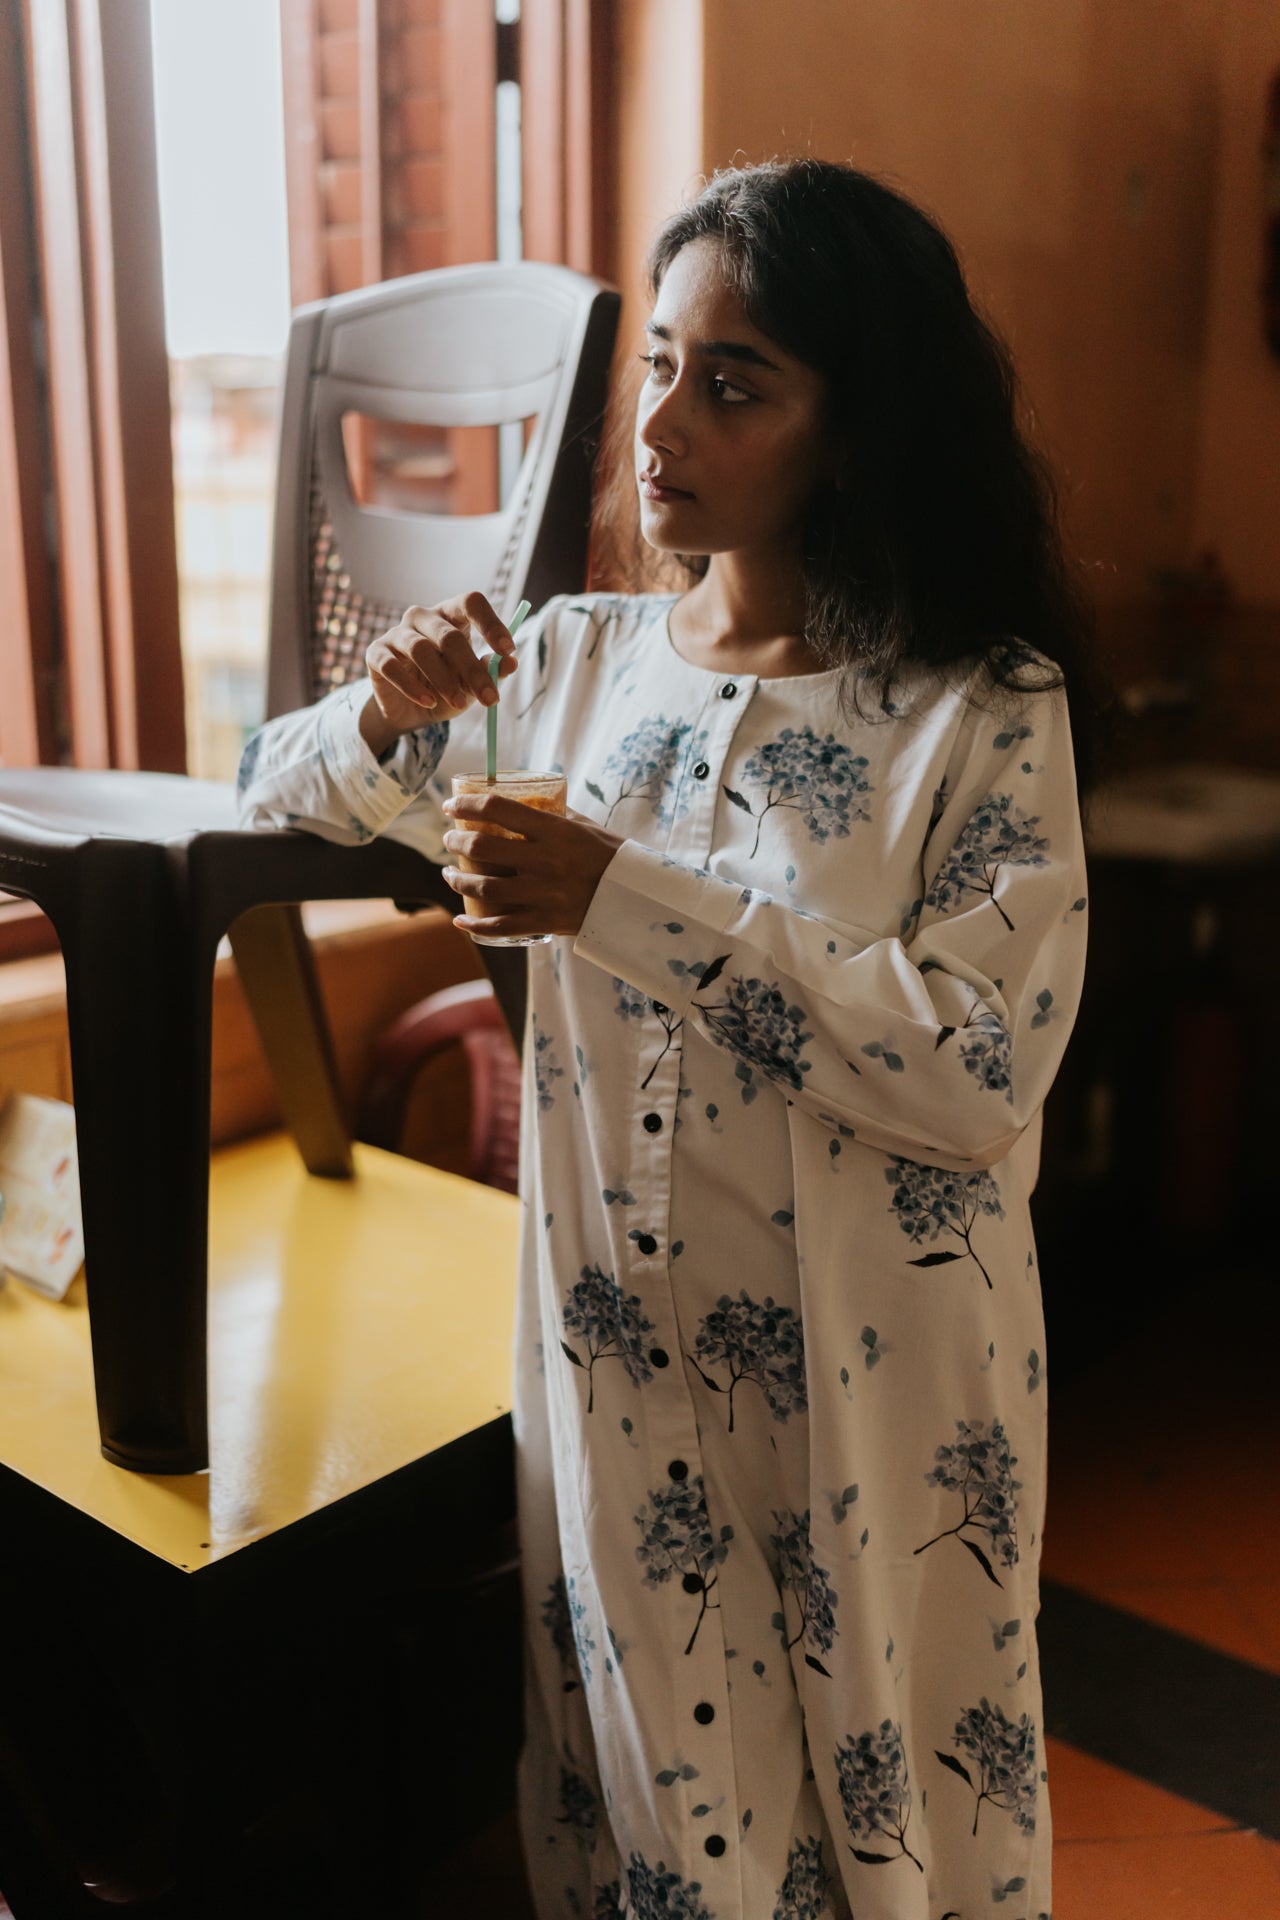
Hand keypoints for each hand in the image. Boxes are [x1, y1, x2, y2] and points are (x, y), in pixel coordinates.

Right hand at [359, 592, 519, 753]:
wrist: (409, 712)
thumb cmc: (446, 688)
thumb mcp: (472, 684)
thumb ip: (490, 671)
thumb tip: (512, 664)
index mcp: (451, 616)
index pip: (471, 603)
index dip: (490, 623)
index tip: (509, 650)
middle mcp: (423, 617)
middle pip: (448, 634)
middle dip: (472, 669)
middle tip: (490, 698)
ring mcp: (397, 633)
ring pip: (420, 650)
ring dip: (444, 681)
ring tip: (459, 704)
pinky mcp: (376, 653)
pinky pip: (392, 667)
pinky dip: (412, 688)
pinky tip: (428, 702)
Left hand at [441, 794, 623, 940]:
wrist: (636, 898)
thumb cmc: (611, 857)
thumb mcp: (585, 827)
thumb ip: (555, 816)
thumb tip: (527, 803)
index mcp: (553, 831)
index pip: (497, 809)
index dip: (467, 805)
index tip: (451, 806)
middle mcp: (543, 860)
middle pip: (481, 848)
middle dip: (456, 842)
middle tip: (450, 839)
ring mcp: (542, 893)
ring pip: (483, 888)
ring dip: (457, 881)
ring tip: (449, 875)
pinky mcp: (544, 921)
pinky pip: (501, 926)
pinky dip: (475, 925)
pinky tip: (460, 921)